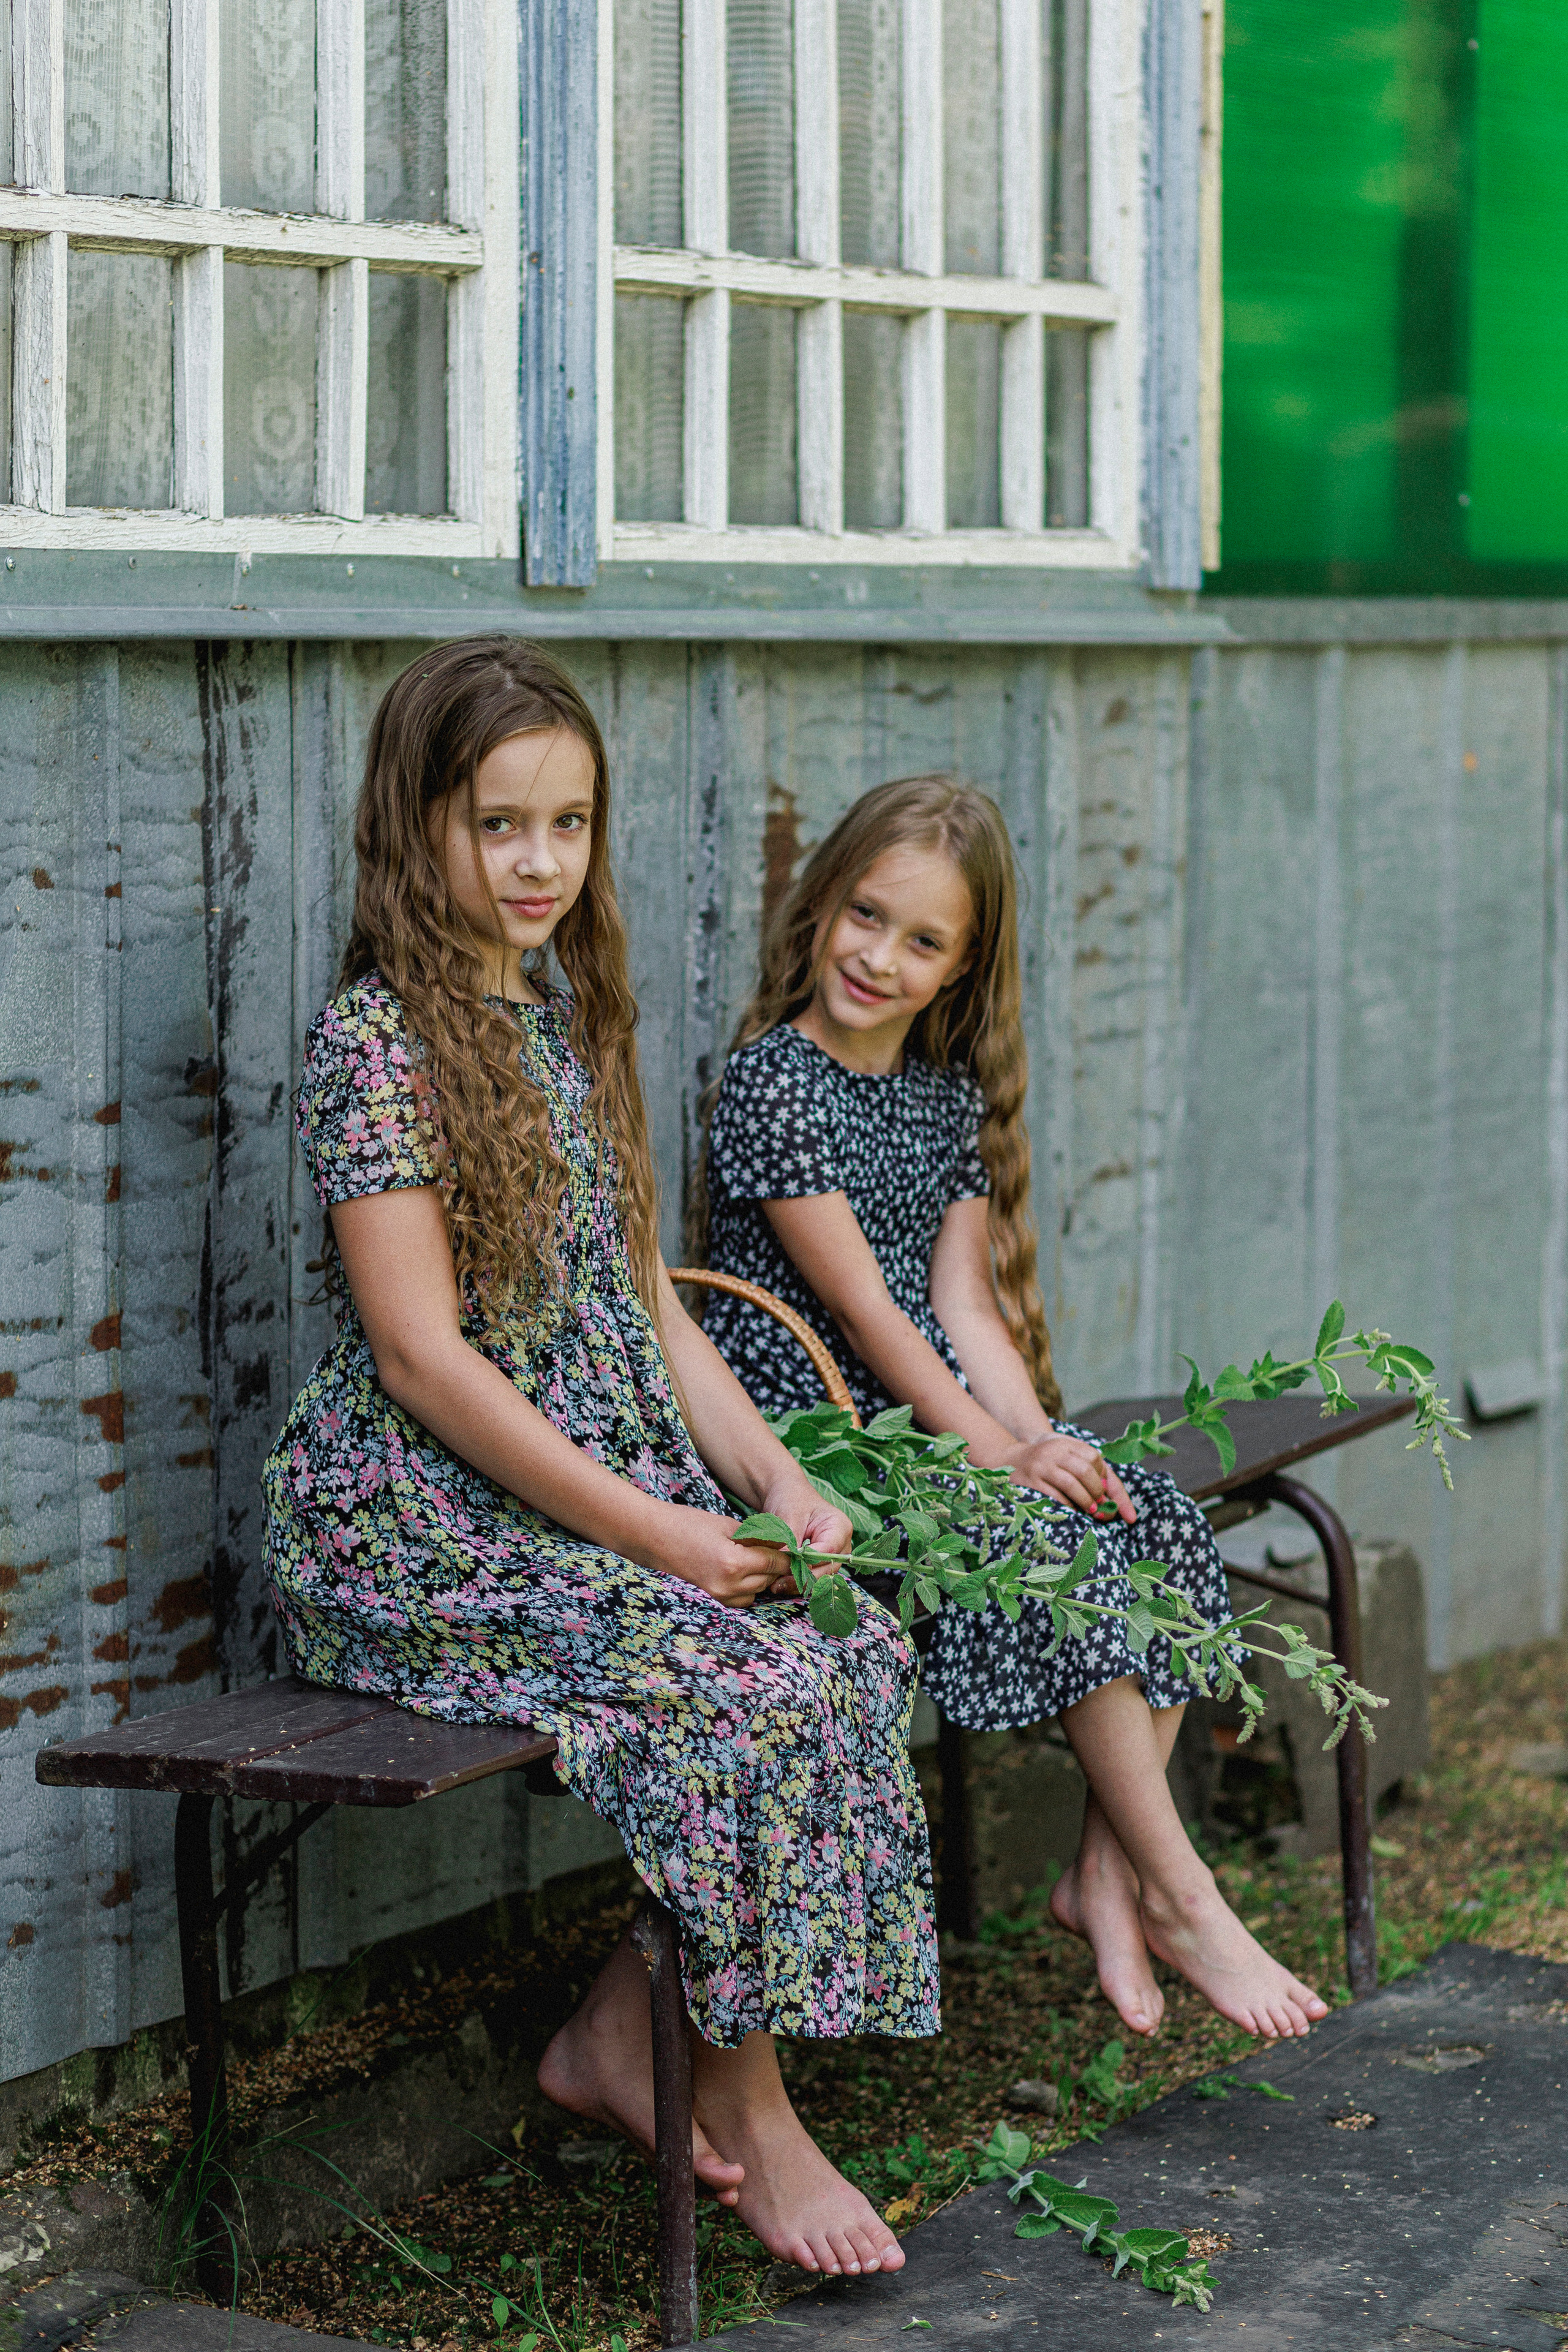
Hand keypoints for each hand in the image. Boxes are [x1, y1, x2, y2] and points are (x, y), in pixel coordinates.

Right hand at [642, 1504, 793, 1607]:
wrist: (654, 1537)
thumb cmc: (689, 1525)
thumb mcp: (728, 1526)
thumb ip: (757, 1539)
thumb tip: (783, 1545)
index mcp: (734, 1562)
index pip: (776, 1562)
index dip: (790, 1555)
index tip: (800, 1550)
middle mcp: (728, 1585)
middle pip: (769, 1579)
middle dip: (777, 1566)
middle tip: (781, 1551)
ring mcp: (719, 1596)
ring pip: (758, 1592)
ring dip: (763, 1577)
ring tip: (758, 1559)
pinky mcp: (713, 1599)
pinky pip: (743, 1598)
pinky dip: (749, 1587)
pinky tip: (743, 1571)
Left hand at [751, 1476, 855, 1594]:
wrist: (784, 1495)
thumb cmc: (790, 1498)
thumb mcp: (789, 1516)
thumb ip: (790, 1541)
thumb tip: (785, 1566)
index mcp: (840, 1528)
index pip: (828, 1553)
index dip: (808, 1564)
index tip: (786, 1568)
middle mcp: (841, 1545)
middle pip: (826, 1570)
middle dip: (802, 1578)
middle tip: (777, 1583)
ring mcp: (831, 1556)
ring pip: (818, 1578)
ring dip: (797, 1583)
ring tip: (774, 1584)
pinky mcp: (818, 1564)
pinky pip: (810, 1578)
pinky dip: (794, 1582)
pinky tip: (777, 1582)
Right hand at [1000, 1432, 1135, 1522]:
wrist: (1009, 1460)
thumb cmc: (1046, 1463)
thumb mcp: (1065, 1456)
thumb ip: (1088, 1470)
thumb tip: (1110, 1496)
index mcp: (1066, 1443)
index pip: (1095, 1458)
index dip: (1105, 1478)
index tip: (1108, 1495)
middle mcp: (1054, 1451)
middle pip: (1085, 1471)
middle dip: (1097, 1492)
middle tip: (1101, 1506)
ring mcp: (1041, 1465)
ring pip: (1071, 1484)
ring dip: (1086, 1501)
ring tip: (1091, 1511)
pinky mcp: (1031, 1481)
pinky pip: (1055, 1497)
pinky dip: (1069, 1507)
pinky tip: (1073, 1512)